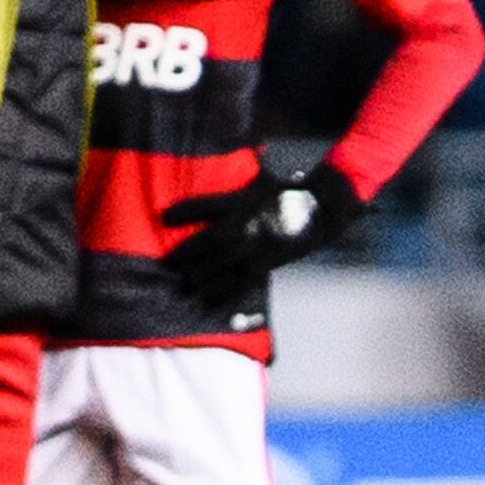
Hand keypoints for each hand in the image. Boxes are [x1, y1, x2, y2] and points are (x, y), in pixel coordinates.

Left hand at [157, 158, 368, 314]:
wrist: (321, 211)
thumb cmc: (285, 194)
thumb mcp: (257, 183)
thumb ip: (231, 188)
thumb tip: (206, 181)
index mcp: (243, 202)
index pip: (207, 205)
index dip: (184, 211)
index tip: (164, 217)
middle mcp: (248, 225)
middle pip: (210, 242)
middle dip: (186, 255)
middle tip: (166, 267)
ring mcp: (257, 247)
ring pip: (222, 265)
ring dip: (200, 277)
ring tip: (182, 286)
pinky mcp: (267, 265)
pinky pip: (241, 283)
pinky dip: (223, 294)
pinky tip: (208, 302)